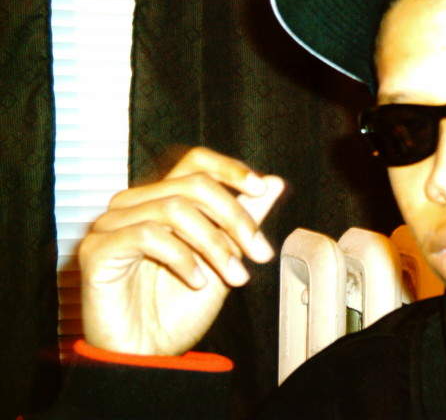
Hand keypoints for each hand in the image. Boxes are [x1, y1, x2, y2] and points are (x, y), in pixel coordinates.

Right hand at [78, 146, 284, 355]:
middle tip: (260, 252)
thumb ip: (243, 220)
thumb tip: (274, 182)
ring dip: (215, 244)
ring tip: (235, 276)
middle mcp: (135, 204)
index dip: (229, 169)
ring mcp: (112, 224)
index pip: (195, 162)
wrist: (147, 357)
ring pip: (175, 209)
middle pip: (193, 185)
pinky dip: (183, 258)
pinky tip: (198, 282)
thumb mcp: (224, 259)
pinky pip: (148, 235)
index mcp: (163, 200)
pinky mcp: (98, 248)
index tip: (261, 191)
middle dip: (235, 218)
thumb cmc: (178, 309)